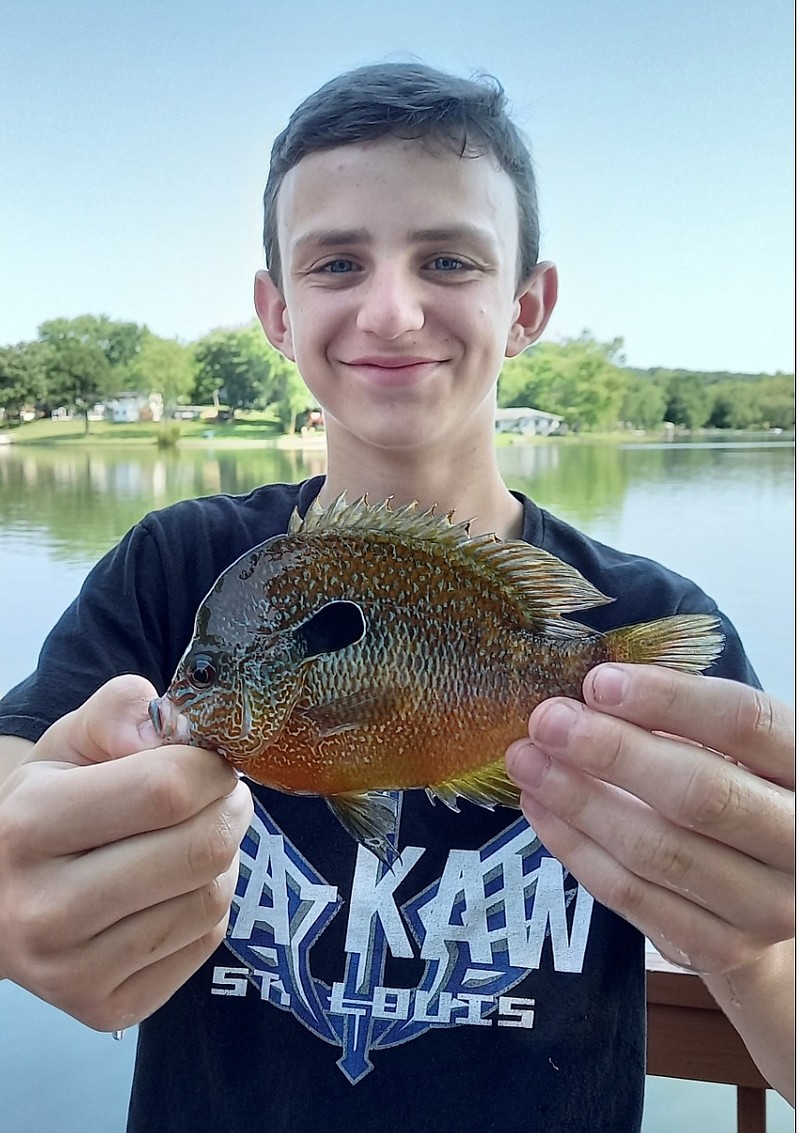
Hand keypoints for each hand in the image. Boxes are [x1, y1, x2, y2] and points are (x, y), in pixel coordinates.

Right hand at [0, 675, 252, 1031]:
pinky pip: (205, 943)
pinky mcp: (107, 1009)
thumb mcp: (67, 744)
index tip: (213, 761)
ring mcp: (72, 972)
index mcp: (30, 826)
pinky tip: (176, 887)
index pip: (166, 790)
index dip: (210, 767)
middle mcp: (44, 910)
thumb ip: (119, 711)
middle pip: (199, 850)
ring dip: (223, 858)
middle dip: (229, 809)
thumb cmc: (46, 808)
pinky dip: (208, 906)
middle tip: (222, 796)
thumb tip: (174, 725)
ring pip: (211, 899)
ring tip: (193, 839)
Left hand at [505, 665, 793, 974]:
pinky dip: (576, 848)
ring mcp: (765, 906)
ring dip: (579, 800)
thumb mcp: (736, 747)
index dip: (668, 698)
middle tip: (547, 721)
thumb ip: (683, 719)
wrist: (773, 893)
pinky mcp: (719, 947)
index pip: (745, 723)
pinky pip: (631, 895)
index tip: (598, 682)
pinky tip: (541, 808)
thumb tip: (591, 692)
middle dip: (612, 753)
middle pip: (701, 794)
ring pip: (658, 850)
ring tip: (528, 761)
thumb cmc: (744, 792)